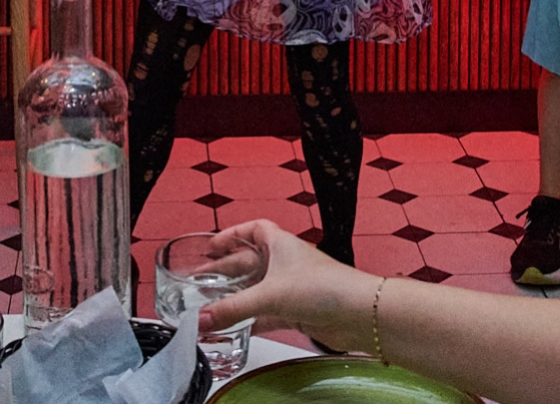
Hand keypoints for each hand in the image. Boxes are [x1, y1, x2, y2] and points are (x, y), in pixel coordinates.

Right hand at [197, 220, 379, 352]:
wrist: (358, 313)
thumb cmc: (325, 287)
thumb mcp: (270, 294)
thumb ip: (234, 308)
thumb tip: (204, 318)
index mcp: (280, 244)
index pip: (253, 230)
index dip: (232, 235)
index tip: (212, 246)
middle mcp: (285, 263)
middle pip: (249, 262)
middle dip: (226, 271)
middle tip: (201, 282)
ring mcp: (291, 287)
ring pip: (256, 290)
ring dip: (236, 298)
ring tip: (212, 307)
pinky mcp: (297, 310)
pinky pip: (266, 313)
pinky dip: (251, 320)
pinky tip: (236, 328)